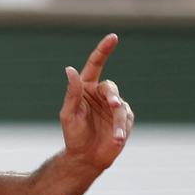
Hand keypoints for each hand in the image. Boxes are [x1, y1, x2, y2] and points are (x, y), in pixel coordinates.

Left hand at [60, 33, 134, 170]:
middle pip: (110, 87)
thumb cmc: (73, 134)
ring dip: (117, 120)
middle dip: (112, 95)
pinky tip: (115, 140)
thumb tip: (69, 69)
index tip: (113, 37)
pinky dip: (121, 130)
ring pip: (120, 106)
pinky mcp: (125, 120)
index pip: (96, 65)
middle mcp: (101, 95)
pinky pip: (126, 120)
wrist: (85, 157)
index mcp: (85, 89)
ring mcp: (114, 107)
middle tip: (112, 105)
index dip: (104, 51)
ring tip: (114, 137)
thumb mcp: (68, 113)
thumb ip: (72, 92)